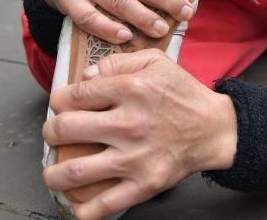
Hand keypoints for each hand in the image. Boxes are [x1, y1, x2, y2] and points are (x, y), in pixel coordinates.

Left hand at [43, 50, 237, 219]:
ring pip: (77, 170)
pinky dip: (85, 210)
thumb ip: (118, 62)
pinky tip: (77, 205)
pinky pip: (107, 204)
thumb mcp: (155, 62)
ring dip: (54, 174)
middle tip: (54, 135)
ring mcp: (136, 157)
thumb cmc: (183, 95)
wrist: (215, 129)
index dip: (59, 100)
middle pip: (66, 129)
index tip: (60, 105)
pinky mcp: (145, 183)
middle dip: (51, 133)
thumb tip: (86, 77)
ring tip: (53, 173)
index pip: (75, 95)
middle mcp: (130, 123)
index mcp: (131, 89)